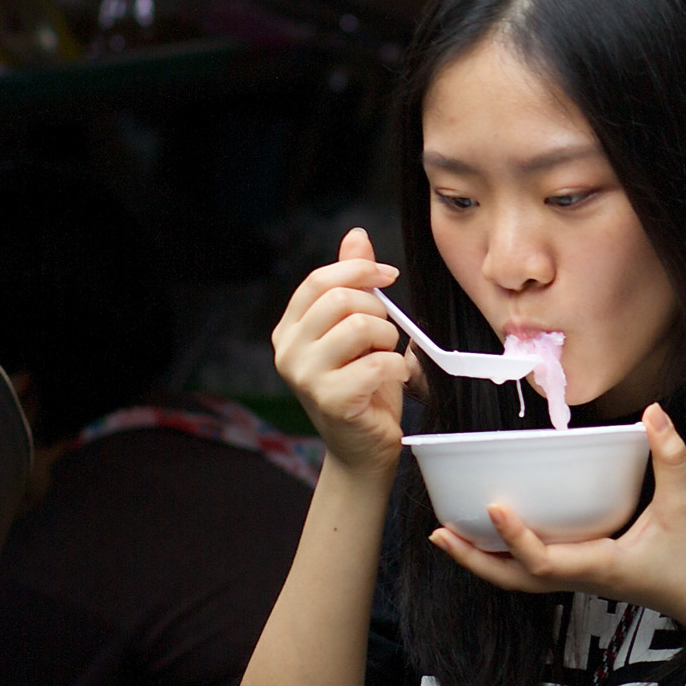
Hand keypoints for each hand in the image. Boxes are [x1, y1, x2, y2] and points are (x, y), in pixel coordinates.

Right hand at [272, 228, 411, 481]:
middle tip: (385, 336)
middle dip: (376, 311)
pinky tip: (394, 380)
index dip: (357, 271)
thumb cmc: (363, 387)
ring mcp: (305, 377)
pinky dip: (397, 368)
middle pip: (339, 299)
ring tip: (386, 358)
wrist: (363, 449)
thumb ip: (352, 284)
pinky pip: (376, 363)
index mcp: (289, 330)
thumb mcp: (357, 330)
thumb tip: (356, 236)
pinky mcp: (330, 400)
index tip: (388, 276)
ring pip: (359, 326)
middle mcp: (287, 352)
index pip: (318, 281)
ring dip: (387, 339)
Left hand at [428, 404, 685, 636]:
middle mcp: (581, 579)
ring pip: (519, 579)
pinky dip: (505, 557)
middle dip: (474, 560)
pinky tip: (489, 534)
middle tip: (438, 534)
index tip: (493, 507)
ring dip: (482, 560)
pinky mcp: (584, 573)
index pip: (544, 561)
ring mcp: (580, 580)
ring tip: (447, 535)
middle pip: (514, 580)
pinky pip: (534, 571)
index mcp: (599, 567)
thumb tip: (655, 414)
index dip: (515, 538)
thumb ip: (671, 458)